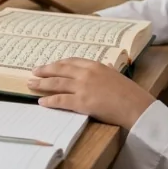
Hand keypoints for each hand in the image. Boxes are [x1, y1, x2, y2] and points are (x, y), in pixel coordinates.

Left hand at [27, 58, 154, 129]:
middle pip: (60, 70)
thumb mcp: (116, 76)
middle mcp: (86, 73)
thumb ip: (105, 72)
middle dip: (45, 71)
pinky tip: (41, 102)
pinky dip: (49, 101)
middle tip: (34, 72)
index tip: (50, 66)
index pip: (71, 62)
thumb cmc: (130, 94)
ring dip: (42, 84)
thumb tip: (102, 70)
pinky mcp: (81, 102)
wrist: (136, 107)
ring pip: (56, 83)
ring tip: (31, 84)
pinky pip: (60, 100)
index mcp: (96, 65)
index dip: (58, 64)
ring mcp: (83, 87)